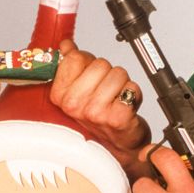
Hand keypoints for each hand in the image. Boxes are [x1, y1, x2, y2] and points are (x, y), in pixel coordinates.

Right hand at [50, 39, 151, 172]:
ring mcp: (95, 112)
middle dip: (107, 73)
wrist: (117, 147)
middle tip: (104, 92)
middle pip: (99, 64)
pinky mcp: (117, 117)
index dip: (87, 62)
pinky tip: (125, 105)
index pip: (75, 57)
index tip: (88, 77)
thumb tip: (66, 45)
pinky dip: (134, 93)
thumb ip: (70, 65)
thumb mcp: (77, 91)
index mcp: (60, 96)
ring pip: (117, 73)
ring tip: (115, 99)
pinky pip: (131, 87)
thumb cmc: (98, 118)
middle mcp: (74, 105)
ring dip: (121, 83)